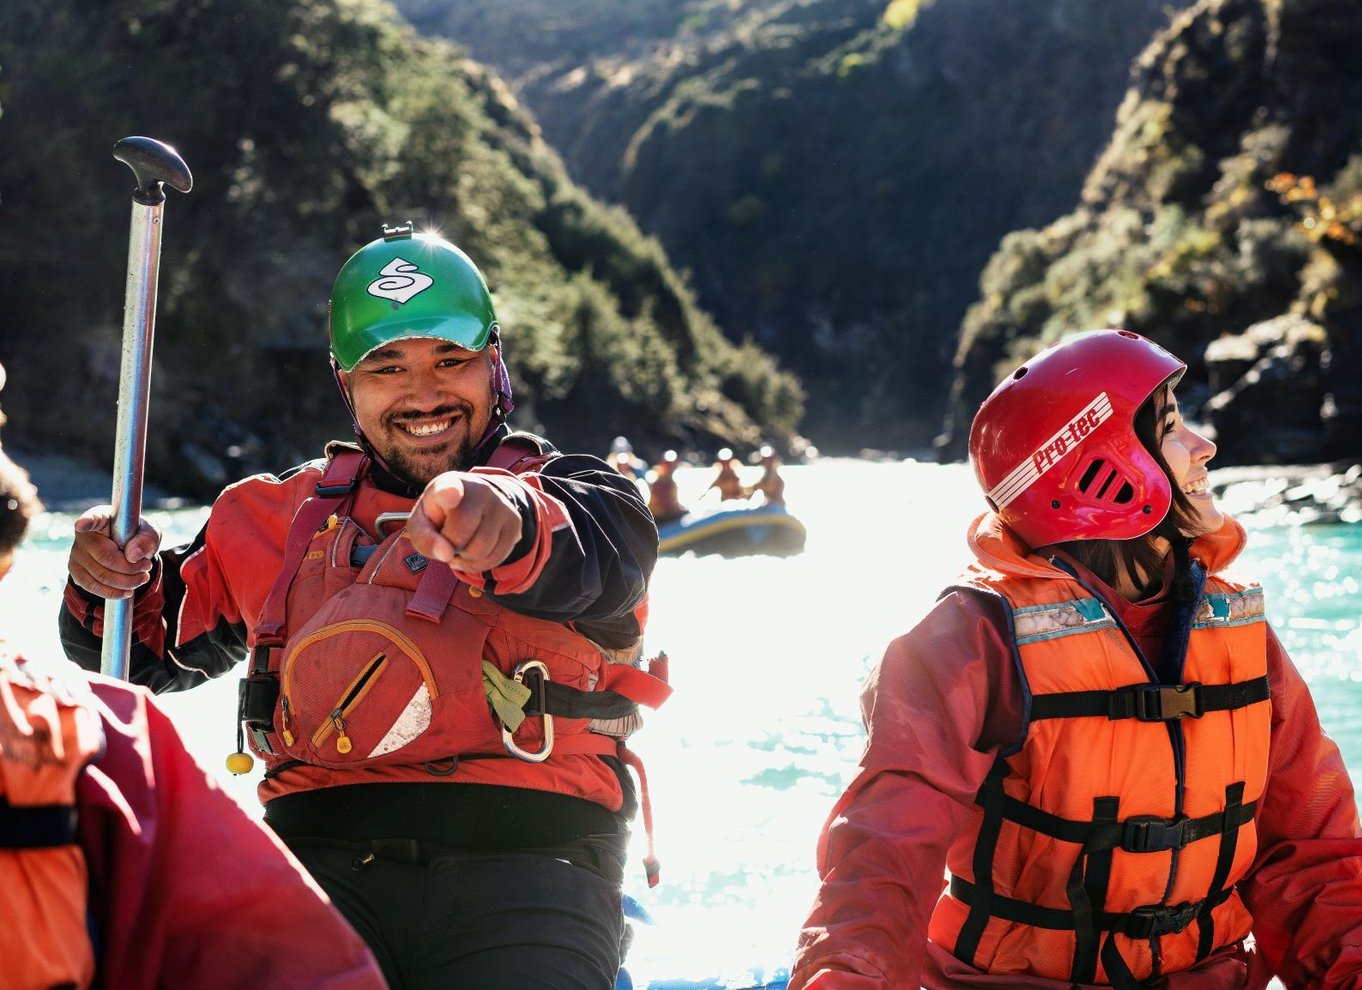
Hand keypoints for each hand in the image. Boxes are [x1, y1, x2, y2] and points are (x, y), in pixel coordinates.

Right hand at [68, 505, 160, 598]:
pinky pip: (93, 587)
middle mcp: (83, 535)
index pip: (92, 518)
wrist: (128, 549)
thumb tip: (133, 556)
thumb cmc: (137, 535)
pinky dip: (113, 592)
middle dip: (130, 568)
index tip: (82, 524)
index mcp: (101, 517)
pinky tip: (127, 591)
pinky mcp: (76, 572)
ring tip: (142, 578)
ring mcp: (76, 554)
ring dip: (126, 582)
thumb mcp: (150, 532)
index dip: (87, 522)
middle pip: (105, 557)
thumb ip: (146, 540)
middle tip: (147, 567)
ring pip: (100, 576)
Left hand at [407, 472, 522, 572]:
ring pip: (480, 550)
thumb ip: (425, 538)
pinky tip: (472, 554)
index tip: (449, 494)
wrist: (473, 505)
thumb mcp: (422, 524)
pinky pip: (496, 558)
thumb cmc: (441, 515)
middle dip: (450, 545)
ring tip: (461, 545)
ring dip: (465, 558)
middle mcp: (480, 489)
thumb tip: (446, 554)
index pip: (449, 488)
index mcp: (449, 484)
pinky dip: (479, 565)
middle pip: (462, 532)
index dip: (449, 493)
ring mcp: (501, 505)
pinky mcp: (515, 522)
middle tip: (447, 538)